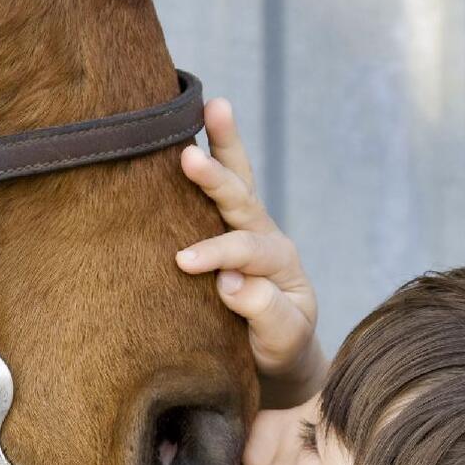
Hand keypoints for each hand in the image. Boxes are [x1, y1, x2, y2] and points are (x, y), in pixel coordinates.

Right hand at [175, 98, 326, 407]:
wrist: (279, 359)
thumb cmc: (279, 352)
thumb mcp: (283, 341)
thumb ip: (265, 313)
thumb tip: (230, 282)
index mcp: (280, 261)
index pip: (245, 248)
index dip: (217, 251)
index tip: (185, 262)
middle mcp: (264, 236)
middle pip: (243, 199)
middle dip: (216, 176)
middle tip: (189, 156)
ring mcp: (246, 229)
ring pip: (236, 181)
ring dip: (222, 144)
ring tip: (212, 105)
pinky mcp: (222, 231)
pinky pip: (213, 194)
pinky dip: (205, 158)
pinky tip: (181, 132)